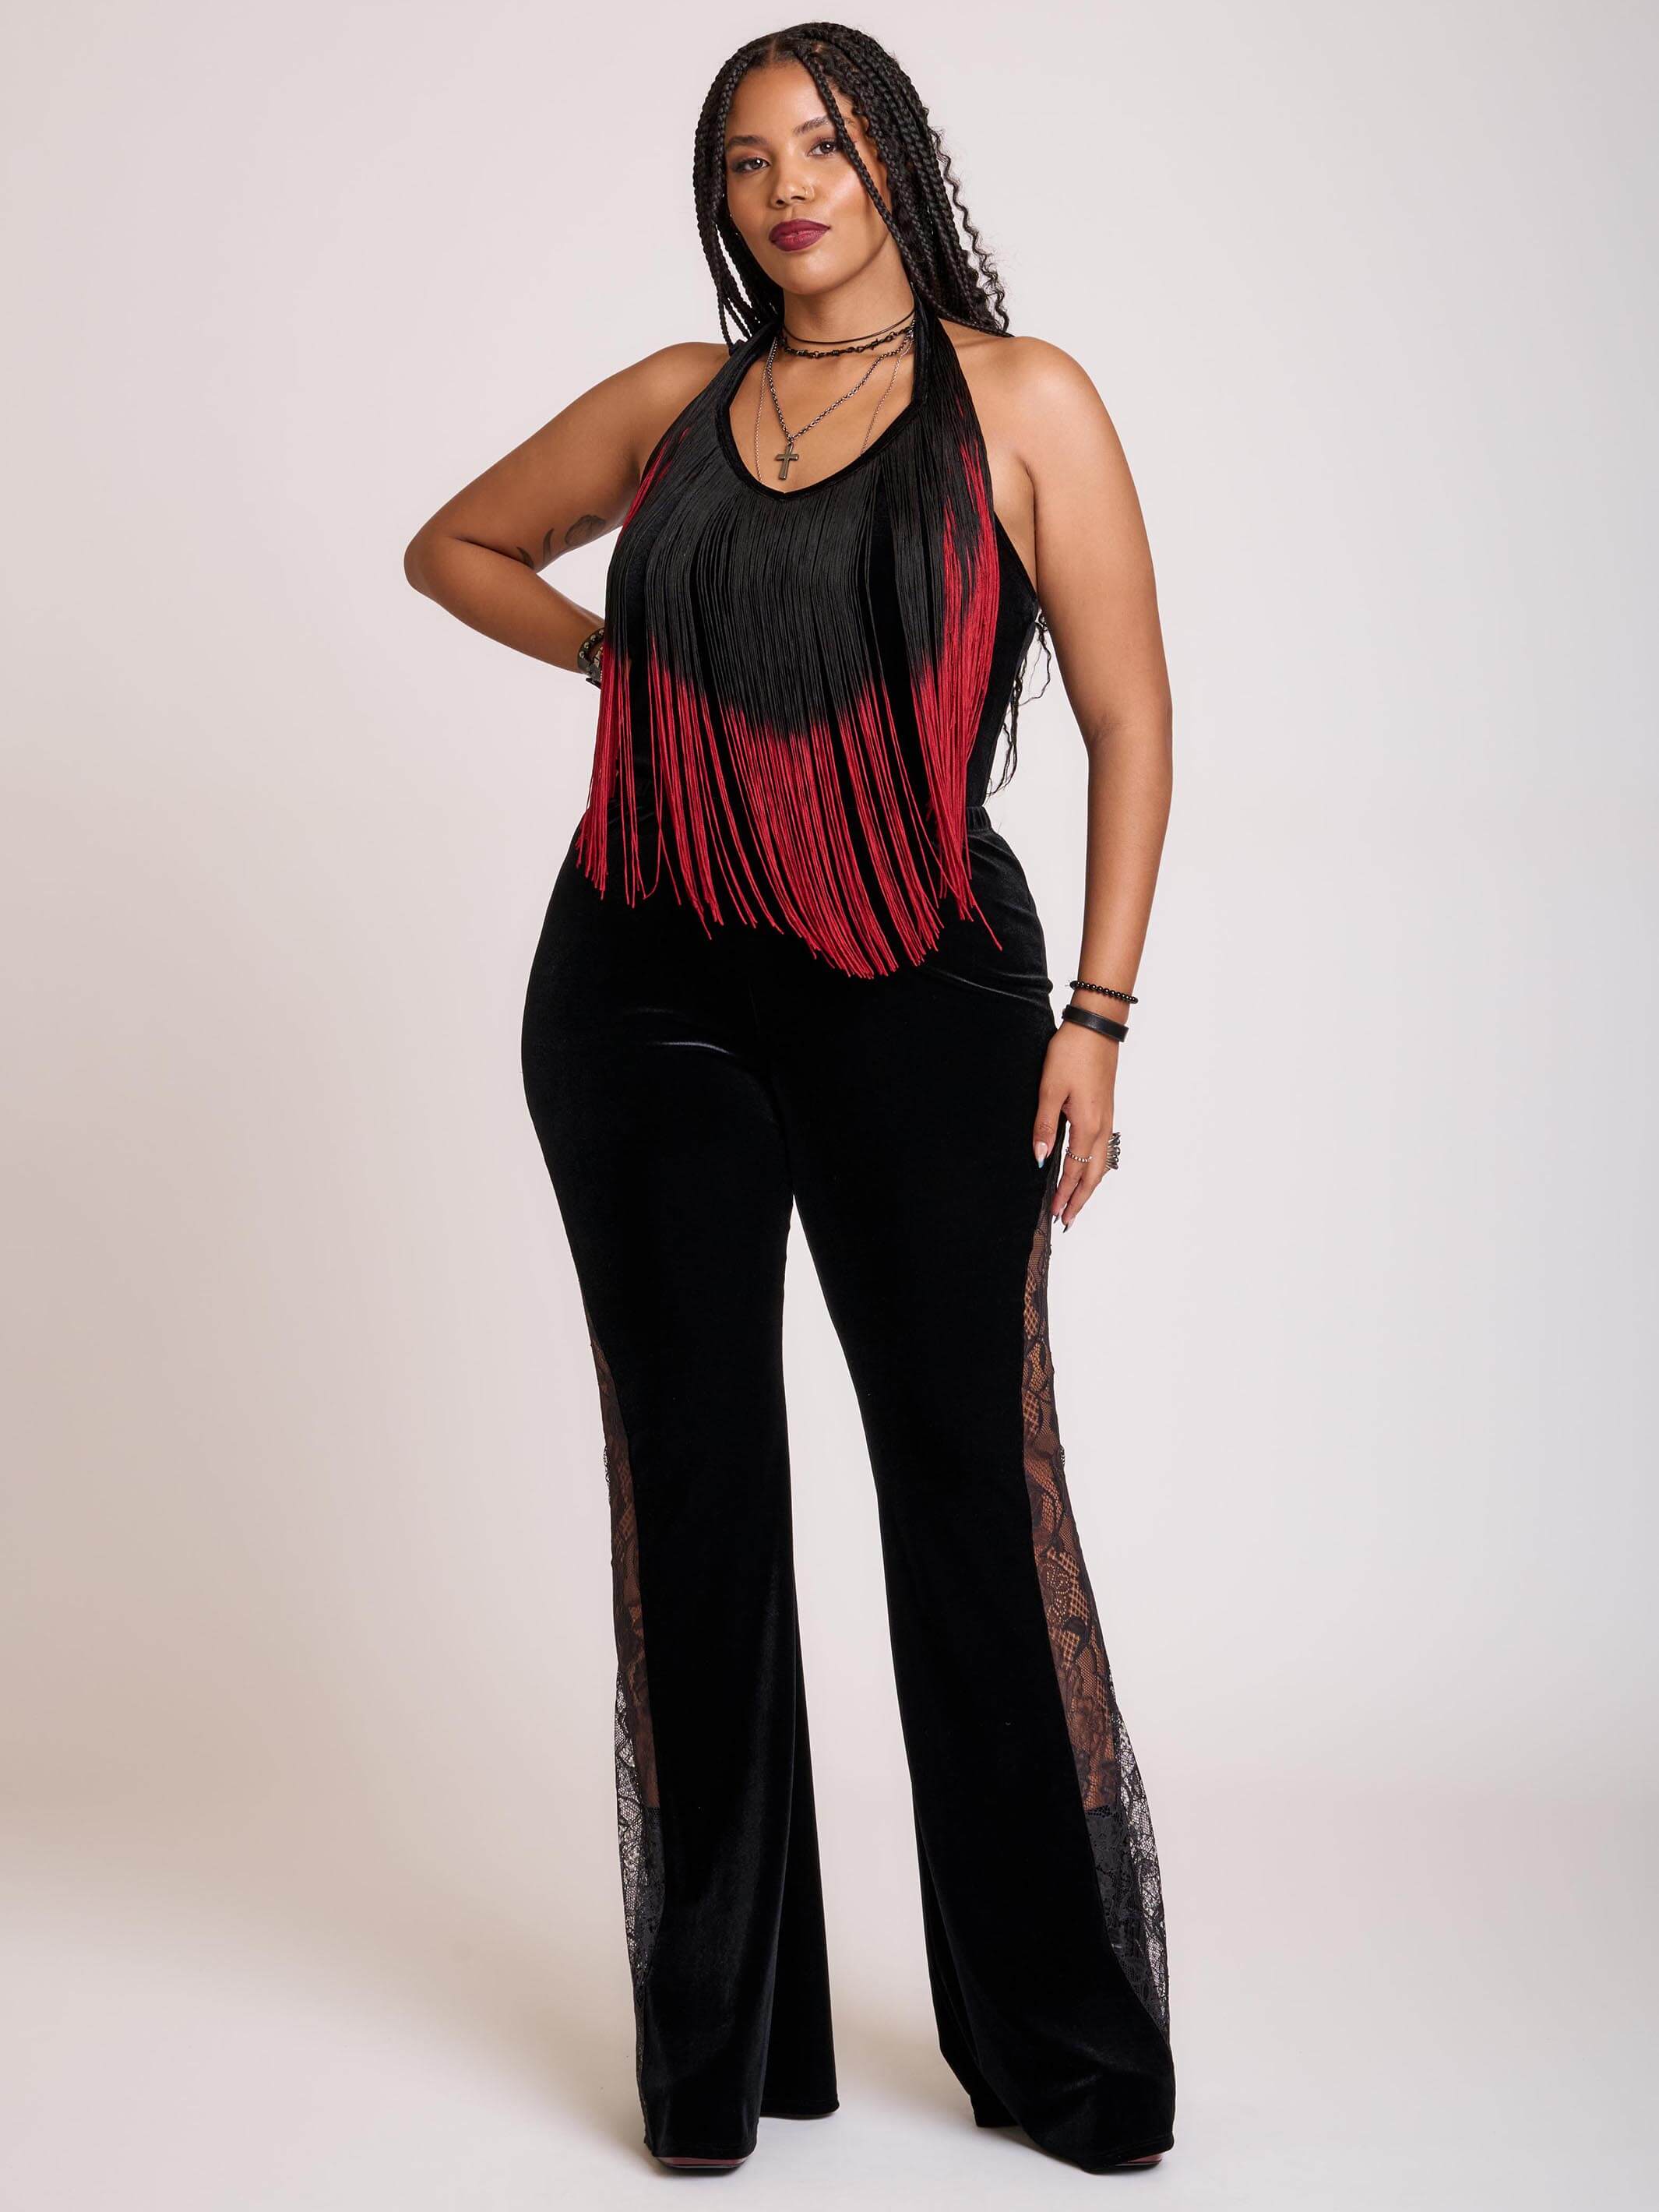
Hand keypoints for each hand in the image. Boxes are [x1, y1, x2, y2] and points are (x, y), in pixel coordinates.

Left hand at [1033, 1022, 1116, 1230]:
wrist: (1095, 1027)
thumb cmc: (1071, 1053)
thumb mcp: (1049, 1089)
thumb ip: (1044, 1126)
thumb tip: (1041, 1160)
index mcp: (1087, 1125)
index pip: (1075, 1170)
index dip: (1064, 1194)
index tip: (1055, 1214)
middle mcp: (1101, 1126)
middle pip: (1094, 1174)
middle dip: (1080, 1199)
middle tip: (1068, 1220)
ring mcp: (1107, 1118)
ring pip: (1101, 1163)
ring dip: (1089, 1186)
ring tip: (1076, 1202)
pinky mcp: (1106, 1109)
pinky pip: (1103, 1148)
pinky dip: (1095, 1167)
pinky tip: (1087, 1169)